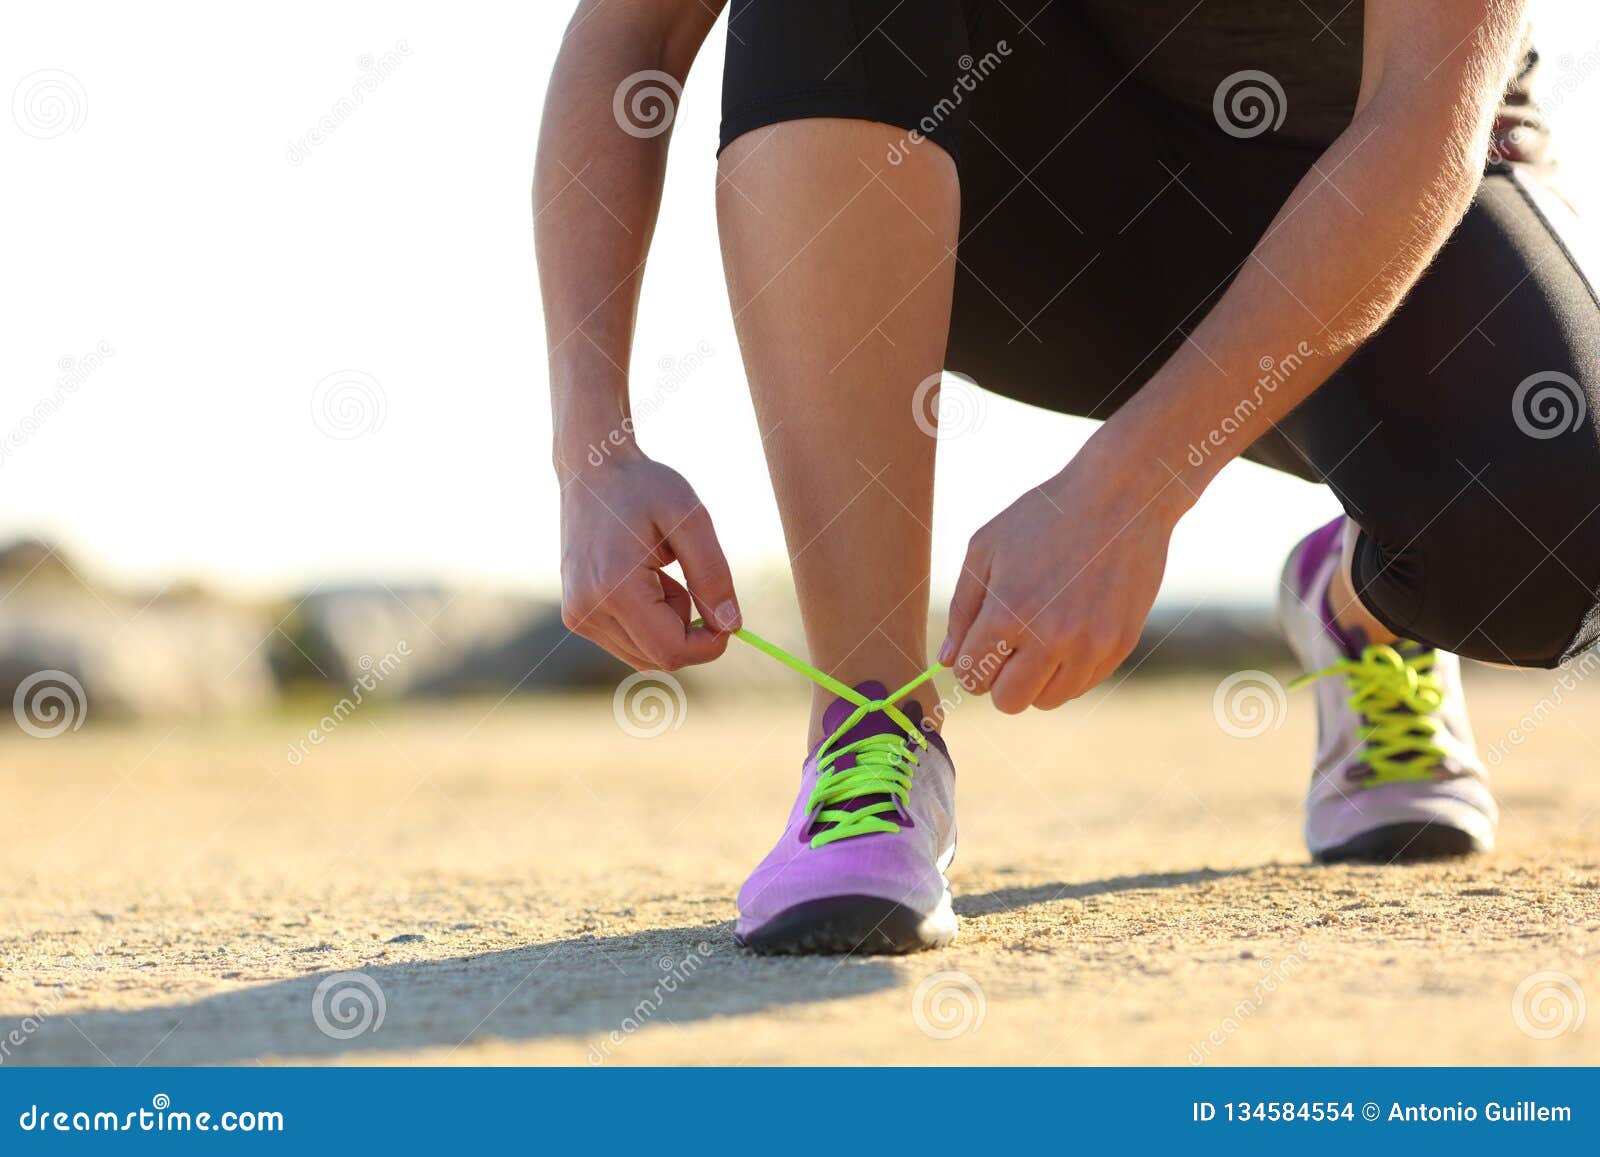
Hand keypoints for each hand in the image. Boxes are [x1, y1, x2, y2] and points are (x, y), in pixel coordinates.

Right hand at [558, 450, 739, 670]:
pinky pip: (628, 642)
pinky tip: (643, 579)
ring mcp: (577, 616)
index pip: (671, 651)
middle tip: (687, 580)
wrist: (592, 469)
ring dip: (668, 625)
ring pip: (644, 654)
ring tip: (661, 574)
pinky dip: (648, 621)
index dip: (709, 645)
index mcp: (615, 589)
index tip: (727, 617)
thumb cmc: (643, 487)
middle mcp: (588, 610)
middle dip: (688, 630)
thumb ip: (713, 574)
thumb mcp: (691, 518)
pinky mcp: (576, 615)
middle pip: (659, 658)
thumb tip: (731, 626)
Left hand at [941, 445, 1184, 711]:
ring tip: (1039, 638)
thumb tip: (949, 661)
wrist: (1122, 498)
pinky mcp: (1119, 646)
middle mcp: (1050, 638)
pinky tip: (1068, 633)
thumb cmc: (1044, 517)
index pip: (972, 677)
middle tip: (1007, 648)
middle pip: (1008, 702)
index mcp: (1008, 613)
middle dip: (999, 681)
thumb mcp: (986, 548)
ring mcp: (1089, 646)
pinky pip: (1082, 686)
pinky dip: (1068, 672)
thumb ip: (962, 609)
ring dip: (1035, 680)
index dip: (970, 665)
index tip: (981, 644)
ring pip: (1046, 701)